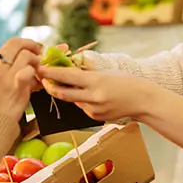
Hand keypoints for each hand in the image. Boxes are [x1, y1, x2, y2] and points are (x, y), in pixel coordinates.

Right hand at [0, 38, 41, 119]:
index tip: (34, 50)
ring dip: (36, 62)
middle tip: (40, 55)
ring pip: (26, 55)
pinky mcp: (16, 85)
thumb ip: (10, 69)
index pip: (11, 42)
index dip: (26, 44)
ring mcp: (6, 75)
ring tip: (38, 73)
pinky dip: (36, 74)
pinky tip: (36, 83)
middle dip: (33, 46)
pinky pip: (29, 70)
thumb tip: (30, 59)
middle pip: (18, 43)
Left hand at [37, 66, 160, 121]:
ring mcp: (94, 110)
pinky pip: (82, 107)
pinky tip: (91, 96)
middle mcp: (93, 97)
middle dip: (50, 86)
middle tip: (42, 79)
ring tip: (67, 83)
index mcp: (96, 81)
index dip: (51, 73)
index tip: (40, 68)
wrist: (143, 100)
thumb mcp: (106, 72)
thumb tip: (68, 64)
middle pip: (63, 93)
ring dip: (67, 92)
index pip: (67, 76)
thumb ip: (86, 70)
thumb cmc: (126, 81)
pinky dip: (81, 100)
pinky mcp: (95, 118)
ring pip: (73, 100)